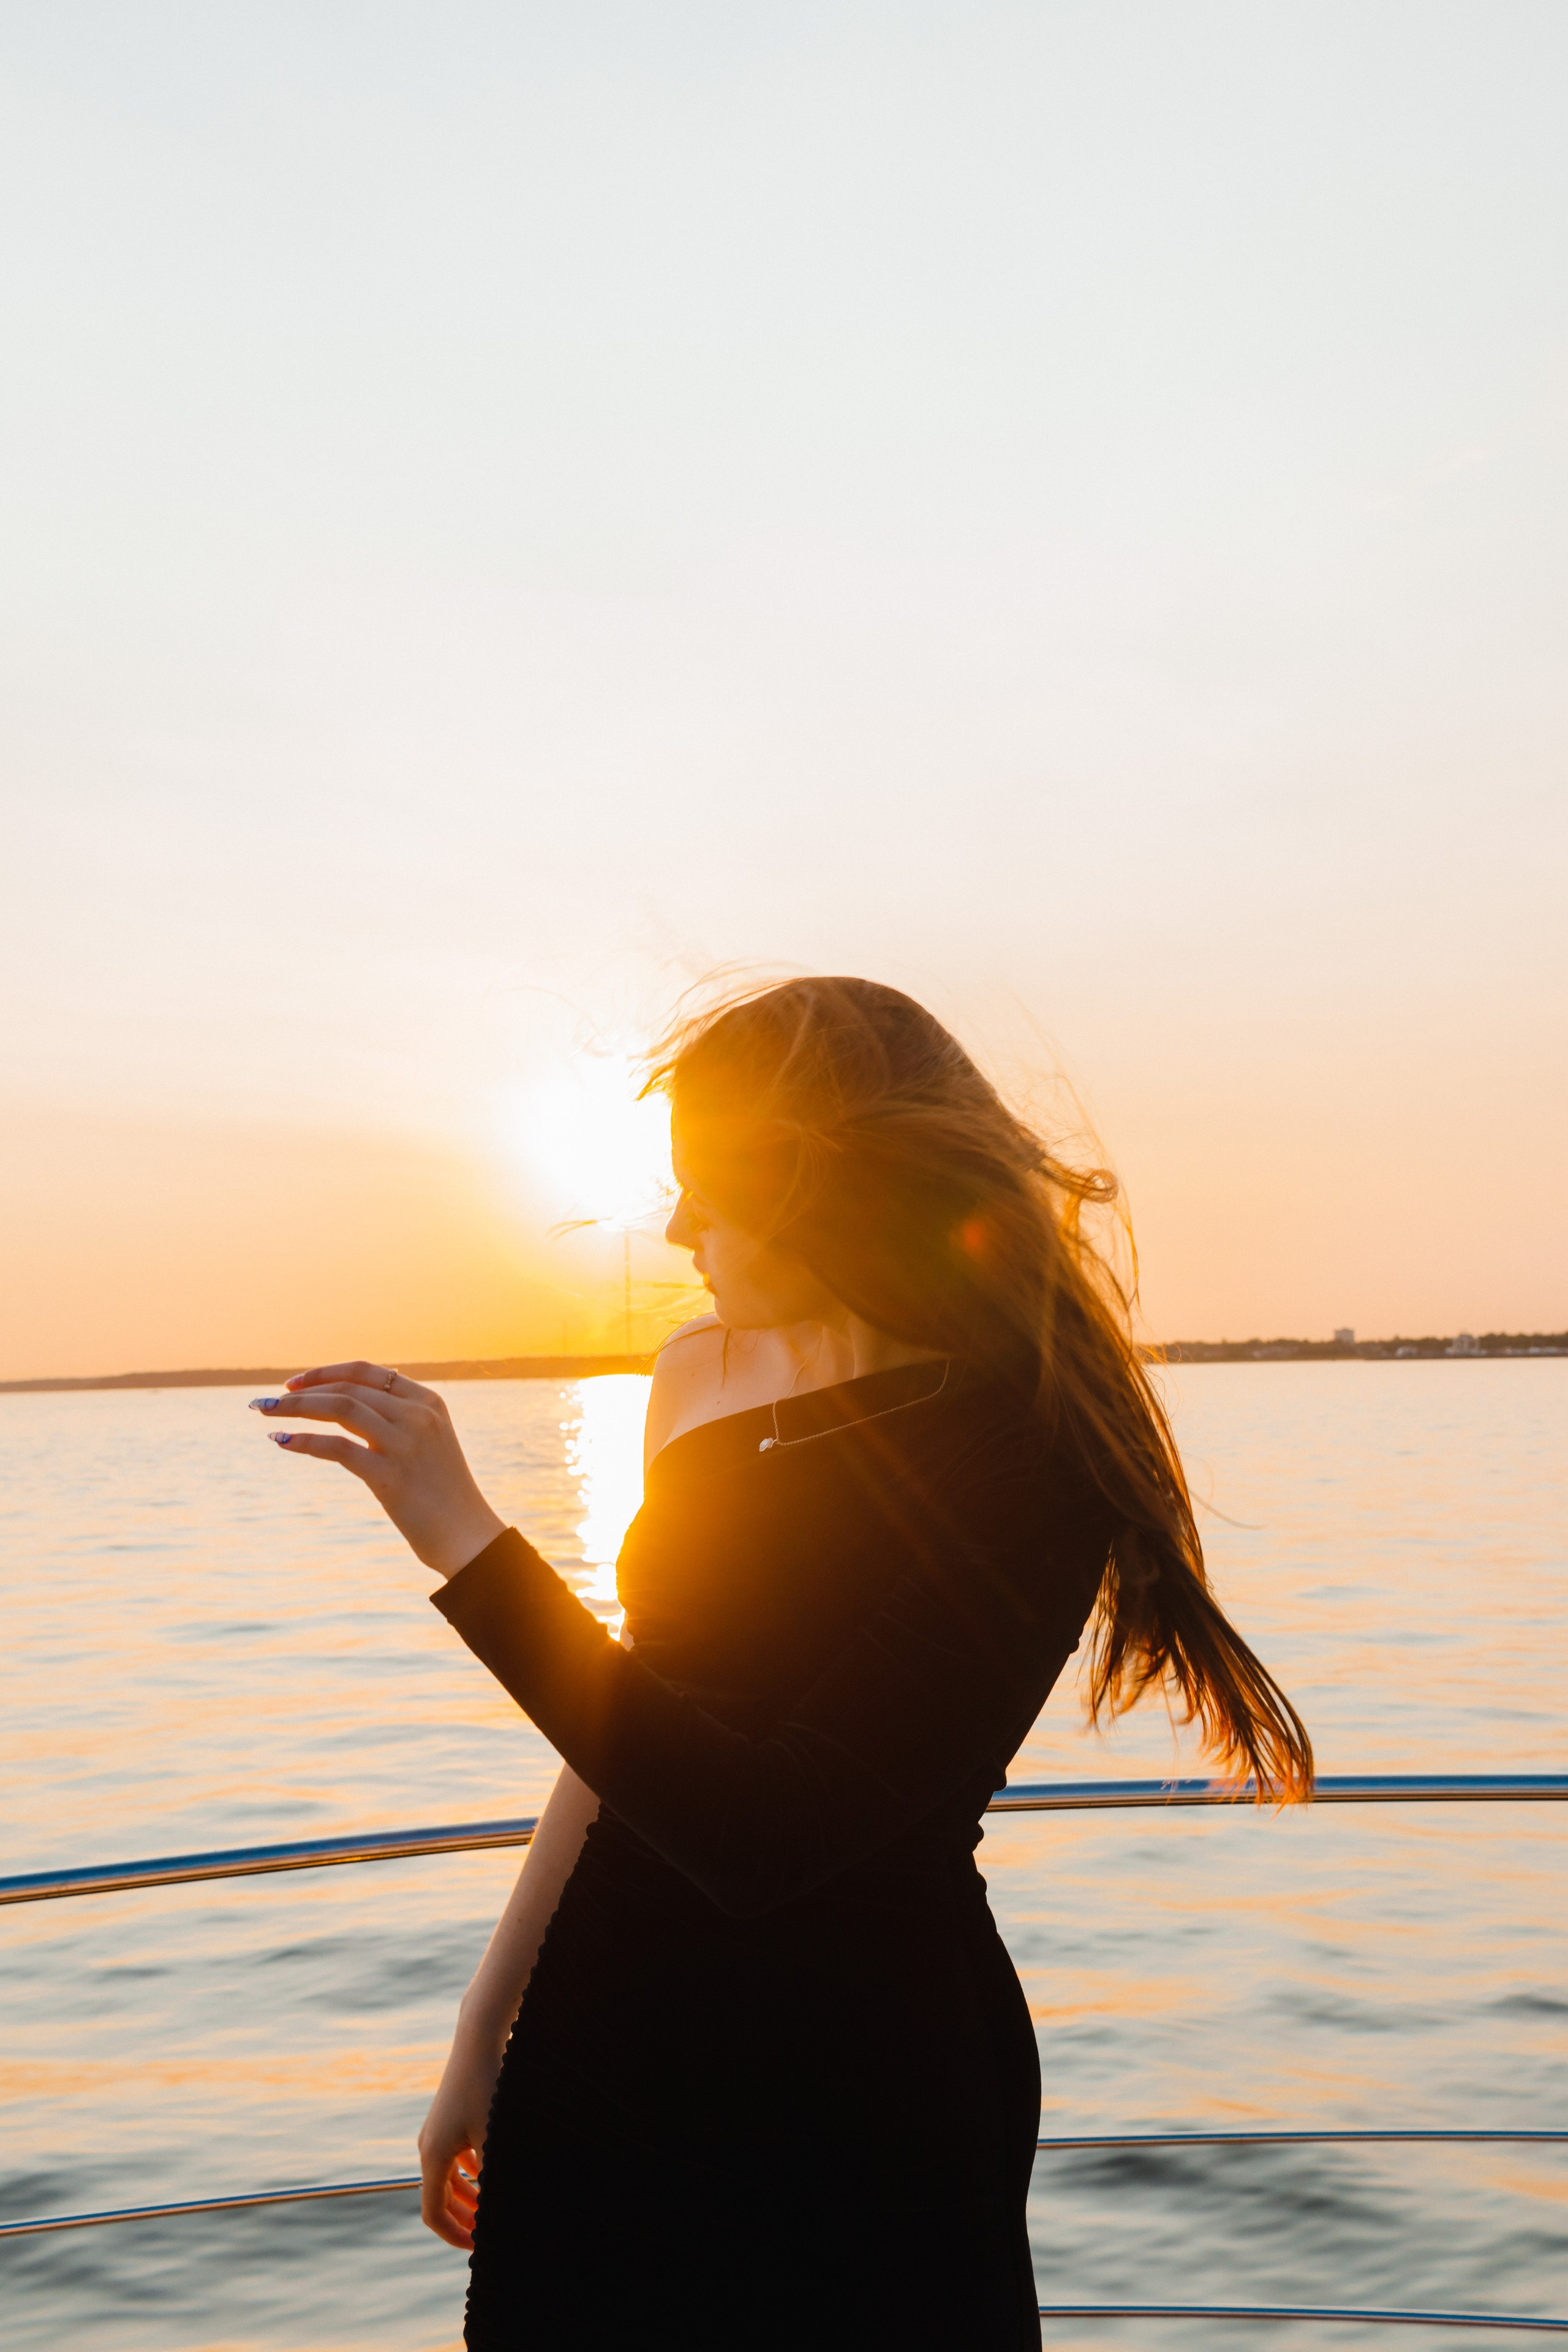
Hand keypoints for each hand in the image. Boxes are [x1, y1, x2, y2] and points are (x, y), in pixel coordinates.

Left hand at [251, 1362, 504, 1577]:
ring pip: (340, 1409)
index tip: (295, 1383)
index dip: (326, 1372)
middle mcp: (418, 1415)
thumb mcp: (428, 1442)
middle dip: (301, 1392)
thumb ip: (398, 1419)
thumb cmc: (442, 1493)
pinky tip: (282, 1441)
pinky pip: (338, 1448)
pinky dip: (305, 1441)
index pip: (367, 1372)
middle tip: (267, 1401)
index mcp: (428, 1402)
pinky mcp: (391, 1475)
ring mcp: (405, 1444)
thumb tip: (350, 1405)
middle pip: (347, 1389)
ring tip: (266, 1414)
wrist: (468, 1536)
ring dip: (296, 1408)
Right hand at [417, 2025, 506, 2250]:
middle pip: (439, 2197)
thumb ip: (496, 2175)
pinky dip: (470, 2172)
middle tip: (489, 2234)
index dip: (455, 2235)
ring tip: (492, 2209)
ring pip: (447, 2177)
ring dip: (467, 2197)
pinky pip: (455, 2156)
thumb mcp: (495, 2135)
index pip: (433, 2212)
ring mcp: (438, 2129)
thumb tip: (503, 2210)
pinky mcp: (450, 2116)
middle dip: (462, 2219)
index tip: (479, 2247)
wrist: (479, 2036)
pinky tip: (491, 2175)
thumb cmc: (489, 2084)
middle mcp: (429, 2144)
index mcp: (433, 2154)